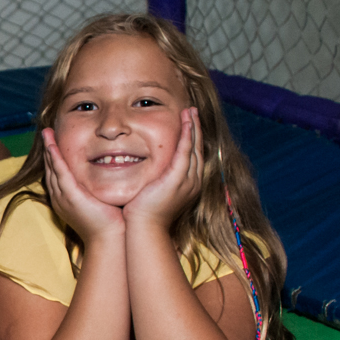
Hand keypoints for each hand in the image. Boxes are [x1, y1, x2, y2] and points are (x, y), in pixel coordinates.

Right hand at [42, 129, 124, 242]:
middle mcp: (60, 197)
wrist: (110, 239)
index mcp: (66, 199)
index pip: (58, 174)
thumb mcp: (102, 202)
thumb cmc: (111, 223)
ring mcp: (63, 197)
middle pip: (51, 169)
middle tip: (47, 132)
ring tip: (47, 133)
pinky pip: (60, 172)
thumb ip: (100, 188)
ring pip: (53, 168)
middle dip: (48, 150)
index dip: (55, 157)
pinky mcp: (70, 196)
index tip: (56, 142)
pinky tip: (52, 146)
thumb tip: (110, 175)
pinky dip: (55, 158)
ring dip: (49, 149)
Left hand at [123, 108, 203, 227]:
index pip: (191, 157)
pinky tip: (186, 122)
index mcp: (186, 186)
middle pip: (197, 150)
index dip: (190, 139)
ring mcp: (187, 180)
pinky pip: (186, 151)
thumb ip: (152, 181)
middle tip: (192, 111)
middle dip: (195, 129)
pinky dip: (187, 136)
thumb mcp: (151, 194)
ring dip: (193, 128)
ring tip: (190, 111)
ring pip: (194, 148)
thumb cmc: (142, 216)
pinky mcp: (179, 178)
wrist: (144, 229)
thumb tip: (144, 173)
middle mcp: (192, 182)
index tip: (187, 124)